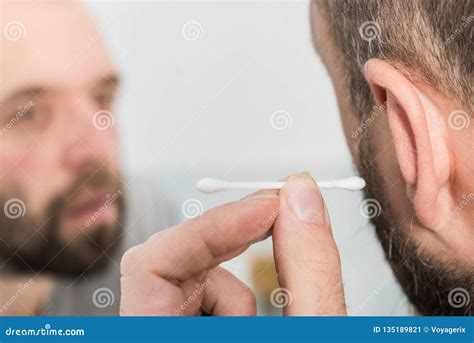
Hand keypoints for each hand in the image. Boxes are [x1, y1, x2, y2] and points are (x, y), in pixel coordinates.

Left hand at [119, 173, 345, 315]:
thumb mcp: (312, 332)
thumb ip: (309, 270)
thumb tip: (301, 193)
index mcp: (159, 340)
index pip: (150, 264)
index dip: (210, 227)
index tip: (267, 208)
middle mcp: (151, 331)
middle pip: (169, 263)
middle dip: (232, 239)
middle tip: (283, 217)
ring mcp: (164, 327)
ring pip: (191, 281)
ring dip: (238, 287)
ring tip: (275, 318)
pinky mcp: (183, 326)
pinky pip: (201, 297)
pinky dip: (237, 302)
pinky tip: (259, 322)